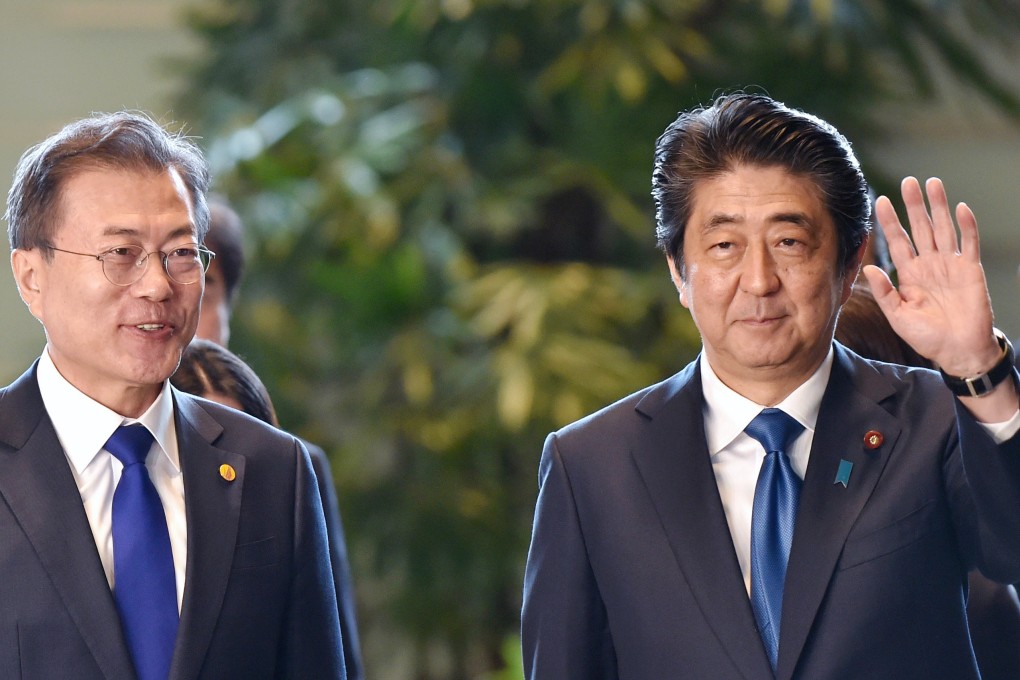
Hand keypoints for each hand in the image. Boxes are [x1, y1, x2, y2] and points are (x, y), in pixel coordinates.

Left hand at [863, 176, 999, 376]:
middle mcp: (929, 264)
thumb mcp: (898, 316)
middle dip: (913, 205)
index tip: (879, 201)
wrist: (958, 350)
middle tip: (907, 181)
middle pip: (920, 227)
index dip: (889, 221)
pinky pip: (969, 243)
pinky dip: (966, 226)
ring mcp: (950, 264)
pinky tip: (960, 208)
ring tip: (932, 183)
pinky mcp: (971, 270)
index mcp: (909, 274)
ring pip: (943, 228)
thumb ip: (884, 292)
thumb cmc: (926, 337)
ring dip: (938, 206)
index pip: (898, 241)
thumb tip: (868, 269)